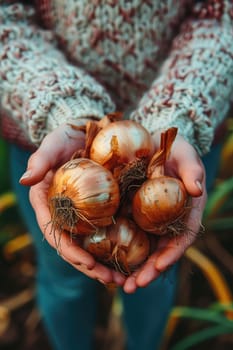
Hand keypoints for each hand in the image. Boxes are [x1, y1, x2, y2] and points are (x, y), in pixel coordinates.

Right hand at [20, 122, 125, 285]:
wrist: (85, 129)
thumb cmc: (65, 137)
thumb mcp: (52, 144)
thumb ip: (40, 160)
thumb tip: (25, 180)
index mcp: (47, 203)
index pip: (55, 232)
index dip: (69, 250)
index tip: (87, 263)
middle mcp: (64, 213)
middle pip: (74, 246)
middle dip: (90, 266)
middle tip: (111, 281)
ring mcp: (81, 214)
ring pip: (91, 245)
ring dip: (106, 264)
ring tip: (123, 279)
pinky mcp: (98, 209)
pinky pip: (106, 232)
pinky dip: (117, 247)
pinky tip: (133, 258)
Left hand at [123, 132, 206, 292]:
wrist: (154, 142)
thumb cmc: (175, 149)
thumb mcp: (186, 155)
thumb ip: (193, 170)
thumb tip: (197, 190)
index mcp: (185, 212)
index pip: (182, 237)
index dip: (172, 253)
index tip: (158, 266)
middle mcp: (167, 220)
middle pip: (160, 251)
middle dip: (148, 271)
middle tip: (132, 287)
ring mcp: (149, 218)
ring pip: (141, 248)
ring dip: (130, 267)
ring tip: (115, 282)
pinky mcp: (132, 213)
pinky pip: (125, 233)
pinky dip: (116, 248)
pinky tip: (102, 259)